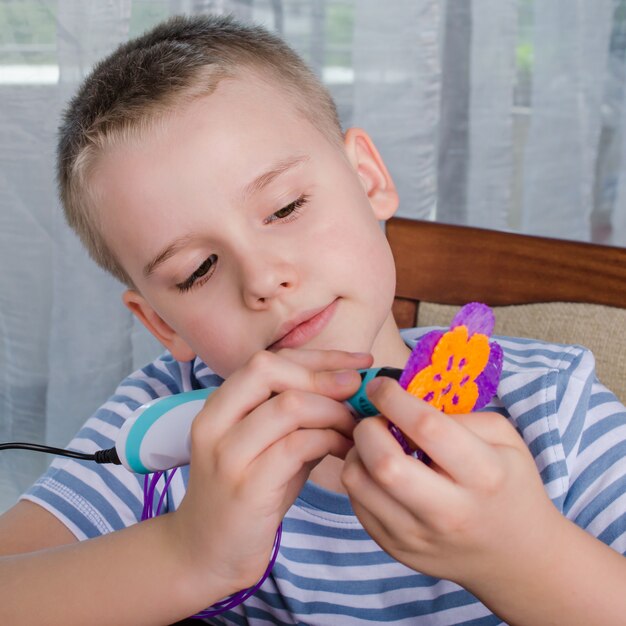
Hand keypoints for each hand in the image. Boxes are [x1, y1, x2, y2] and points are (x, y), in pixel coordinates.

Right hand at [171, 348, 371, 598]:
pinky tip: (346, 449)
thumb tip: (349, 388)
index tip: (358, 362)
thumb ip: (297, 416)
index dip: (318, 356)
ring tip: (355, 426)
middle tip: (357, 391)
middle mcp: (214, 422)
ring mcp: (227, 455)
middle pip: (268, 369)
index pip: (268, 359)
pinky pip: (297, 445)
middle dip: (323, 375)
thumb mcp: (267, 445)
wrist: (206, 553)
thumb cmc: (247, 493)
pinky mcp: (246, 488)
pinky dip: (330, 440)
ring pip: (288, 406)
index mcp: (218, 406)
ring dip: (333, 411)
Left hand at [341, 377, 564, 590]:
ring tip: (375, 443)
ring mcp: (418, 536)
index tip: (380, 386)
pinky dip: (360, 476)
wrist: (516, 558)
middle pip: (385, 464)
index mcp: (484, 476)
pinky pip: (357, 503)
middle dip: (369, 428)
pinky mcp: (396, 548)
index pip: (427, 428)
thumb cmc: (509, 485)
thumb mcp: (505, 439)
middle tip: (376, 419)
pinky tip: (378, 470)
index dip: (394, 398)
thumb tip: (407, 401)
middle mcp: (449, 512)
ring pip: (359, 484)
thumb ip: (460, 415)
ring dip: (357, 452)